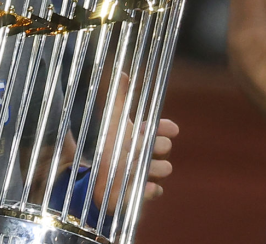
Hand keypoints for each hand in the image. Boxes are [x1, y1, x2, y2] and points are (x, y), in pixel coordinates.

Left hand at [94, 73, 178, 212]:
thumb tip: (122, 72)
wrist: (97, 176)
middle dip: (155, 142)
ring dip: (152, 164)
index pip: (164, 130)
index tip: (168, 125)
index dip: (166, 126)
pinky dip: (152, 189)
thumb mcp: (112, 121)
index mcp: (144, 137)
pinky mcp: (140, 193)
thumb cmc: (109, 146)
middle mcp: (149, 155)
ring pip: (163, 167)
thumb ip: (118, 99)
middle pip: (164, 146)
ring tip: (134, 161)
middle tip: (138, 141)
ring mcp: (147, 173)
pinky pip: (154, 192)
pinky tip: (149, 185)